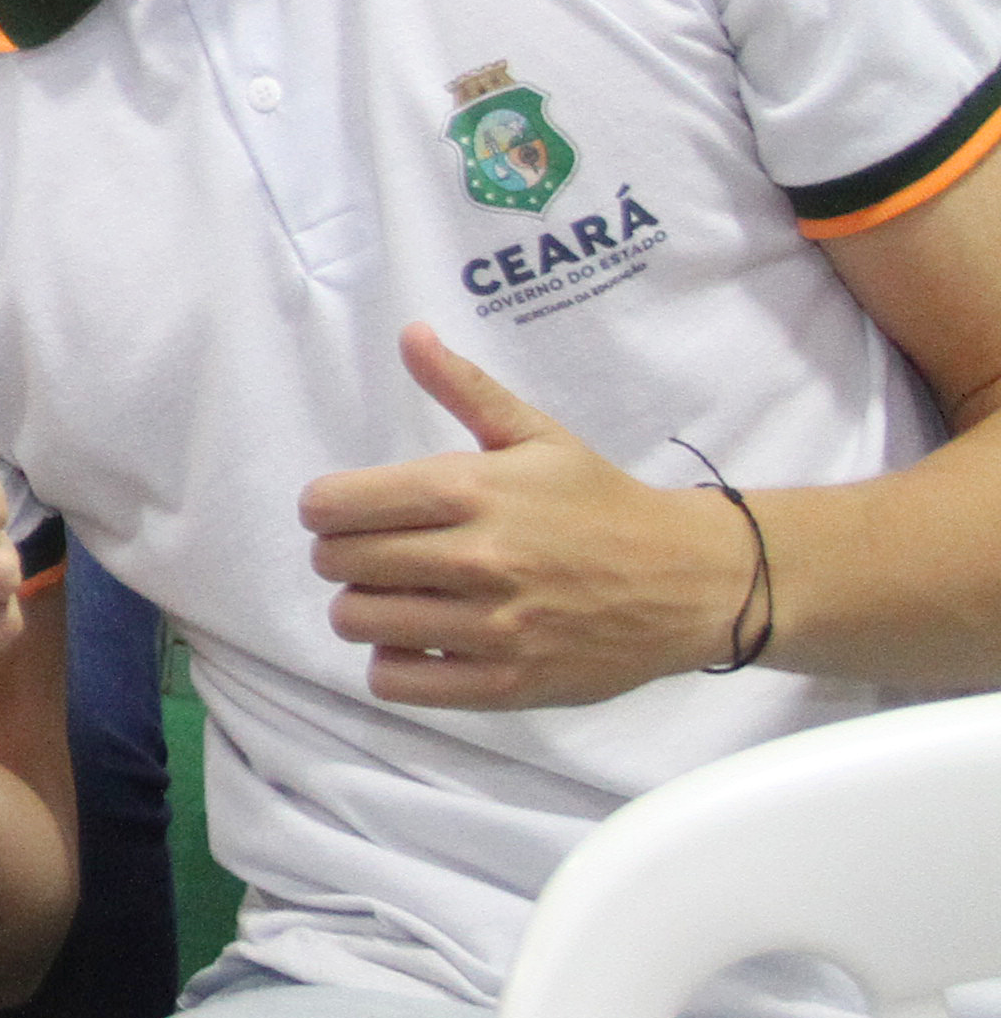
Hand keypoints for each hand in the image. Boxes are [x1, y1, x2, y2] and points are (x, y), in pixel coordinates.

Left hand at [302, 325, 752, 706]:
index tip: (347, 512)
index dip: (325, 508)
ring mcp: (493, 627)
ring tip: (400, 597)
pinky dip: (393, 664)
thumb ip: (466, 387)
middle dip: (342, 556)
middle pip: (338, 563)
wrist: (691, 581)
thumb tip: (411, 334)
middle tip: (376, 554)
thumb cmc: (601, 502)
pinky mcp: (507, 683)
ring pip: (357, 622)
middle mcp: (478, 559)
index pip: (335, 504)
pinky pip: (398, 682)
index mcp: (472, 490)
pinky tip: (421, 641)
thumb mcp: (538, 434)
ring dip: (364, 609)